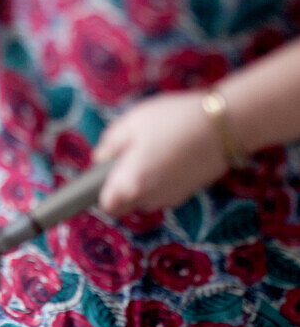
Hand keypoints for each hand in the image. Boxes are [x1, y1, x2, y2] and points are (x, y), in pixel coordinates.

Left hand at [92, 91, 228, 216]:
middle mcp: (150, 198)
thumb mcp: (133, 121)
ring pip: (146, 200)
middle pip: (125, 206)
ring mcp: (171, 198)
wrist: (225, 125)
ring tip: (153, 154)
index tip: (105, 172)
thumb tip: (101, 158)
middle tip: (127, 161)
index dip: (101, 190)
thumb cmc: (174, 120)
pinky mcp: (188, 193)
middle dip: (121, 190)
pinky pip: (165, 193)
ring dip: (142, 185)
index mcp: (130, 184)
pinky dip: (162, 181)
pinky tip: (170, 157)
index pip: (106, 205)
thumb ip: (110, 143)